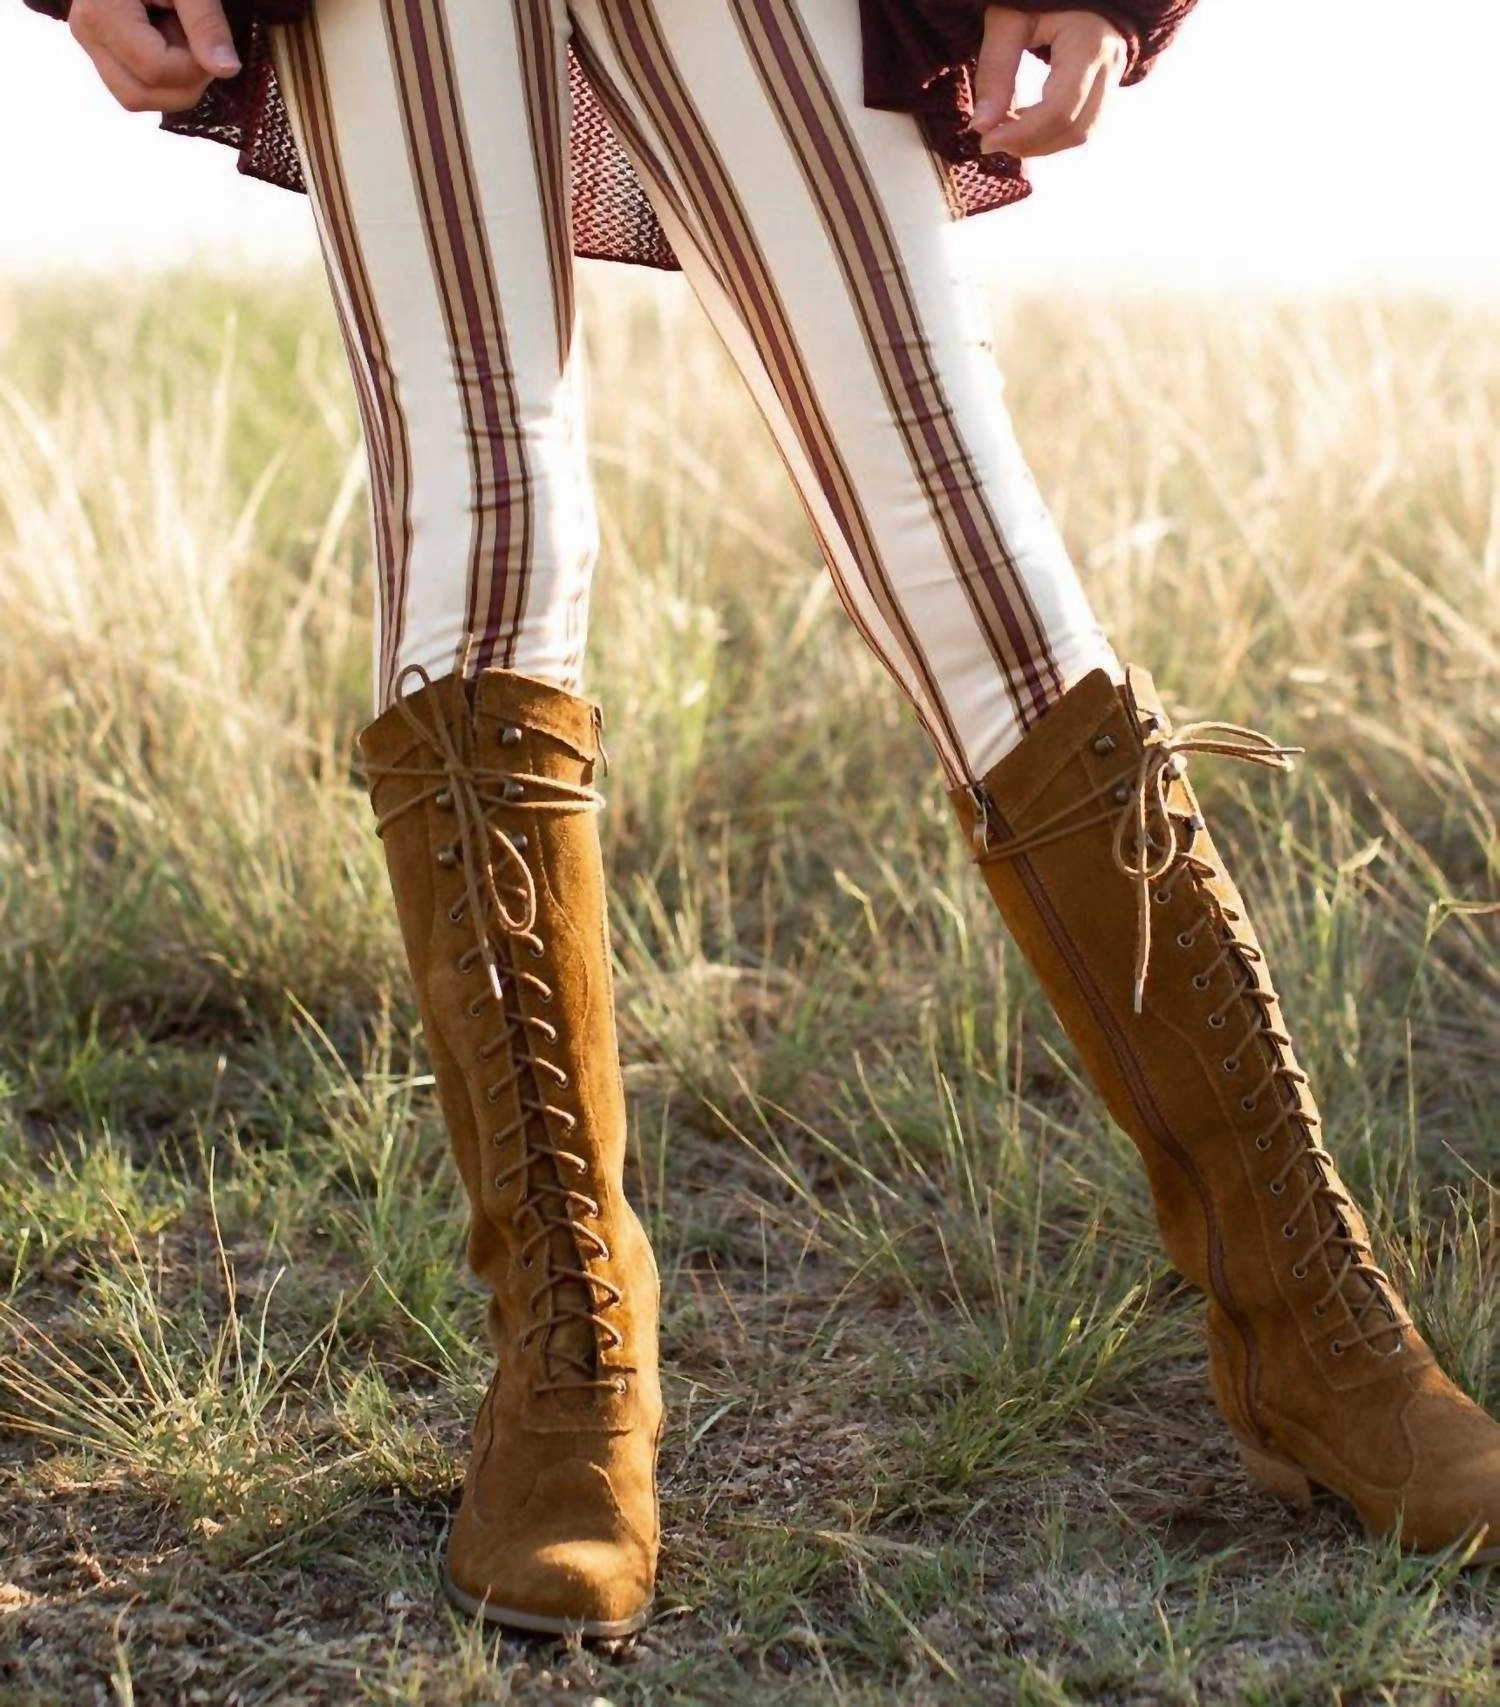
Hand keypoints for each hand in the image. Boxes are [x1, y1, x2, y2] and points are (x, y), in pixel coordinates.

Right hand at [68, 0, 240, 113]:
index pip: (154, 70)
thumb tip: (227, 70)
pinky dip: (163, 79)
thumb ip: (205, 22)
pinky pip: (135, 86)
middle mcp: (87, 35)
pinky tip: (170, 44)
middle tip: (199, 46)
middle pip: (140, 96)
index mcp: (102, 13)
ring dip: (173, 84)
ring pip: (137, 98)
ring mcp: (91, 47)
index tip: (211, 44)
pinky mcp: (102, 53)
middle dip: (183, 84)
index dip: (193, 68)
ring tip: (181, 40)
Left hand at [971, 9, 1127, 157]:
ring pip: (1080, 135)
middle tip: (991, 137)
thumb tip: (981, 126)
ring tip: (1006, 130)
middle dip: (1028, 144)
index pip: (1058, 110)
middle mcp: (1108, 65)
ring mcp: (1113, 78)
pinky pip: (1082, 126)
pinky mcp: (1107, 87)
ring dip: (1040, 144)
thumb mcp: (1009, 21)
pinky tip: (1025, 123)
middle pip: (1072, 129)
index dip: (1021, 135)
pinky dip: (1051, 135)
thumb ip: (995, 70)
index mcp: (1088, 44)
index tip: (985, 139)